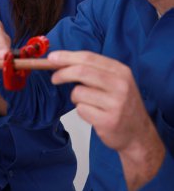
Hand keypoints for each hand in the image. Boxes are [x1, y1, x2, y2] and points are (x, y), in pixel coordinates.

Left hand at [49, 50, 164, 190]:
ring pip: (78, 92)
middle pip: (82, 71)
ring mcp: (115, 103)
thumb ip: (93, 69)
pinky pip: (81, 110)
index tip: (52, 58)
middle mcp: (120, 84)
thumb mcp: (114, 81)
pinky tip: (94, 114)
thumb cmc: (121, 104)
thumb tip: (61, 61)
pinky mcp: (108, 120)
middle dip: (63, 73)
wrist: (138, 134)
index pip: (88, 57)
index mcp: (120, 70)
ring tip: (87, 103)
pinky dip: (82, 111)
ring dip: (75, 97)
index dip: (67, 56)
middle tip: (54, 78)